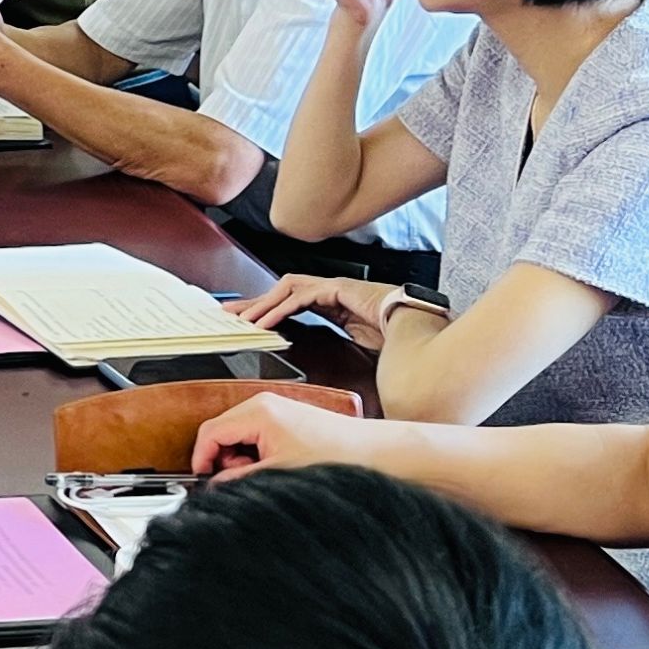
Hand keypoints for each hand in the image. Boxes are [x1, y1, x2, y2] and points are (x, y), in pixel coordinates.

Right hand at [189, 390, 364, 478]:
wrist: (370, 452)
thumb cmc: (334, 456)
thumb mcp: (277, 473)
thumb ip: (239, 478)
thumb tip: (216, 484)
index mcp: (258, 412)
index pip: (210, 431)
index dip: (201, 457)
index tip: (201, 477)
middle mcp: (263, 404)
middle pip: (221, 430)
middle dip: (223, 458)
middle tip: (238, 479)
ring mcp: (275, 408)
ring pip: (237, 433)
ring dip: (240, 457)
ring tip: (263, 472)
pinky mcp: (285, 417)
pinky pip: (255, 433)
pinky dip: (255, 451)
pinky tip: (273, 465)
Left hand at [230, 271, 402, 351]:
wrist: (419, 324)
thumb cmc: (394, 334)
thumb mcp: (356, 342)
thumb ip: (337, 345)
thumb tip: (324, 362)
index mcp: (332, 302)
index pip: (290, 301)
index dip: (267, 308)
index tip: (245, 319)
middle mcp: (330, 290)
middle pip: (282, 290)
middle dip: (254, 301)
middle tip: (229, 314)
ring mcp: (334, 286)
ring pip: (286, 289)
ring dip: (262, 304)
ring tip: (244, 321)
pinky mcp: (338, 288)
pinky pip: (301, 296)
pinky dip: (280, 309)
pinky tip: (266, 322)